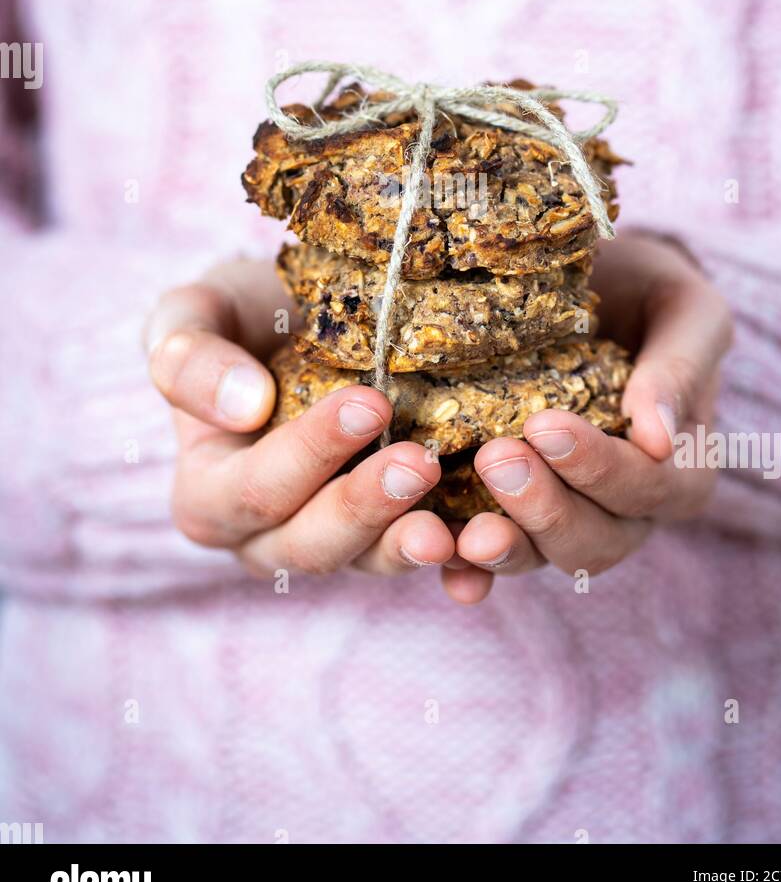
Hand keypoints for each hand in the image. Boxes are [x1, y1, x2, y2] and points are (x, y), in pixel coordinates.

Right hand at [145, 259, 459, 583]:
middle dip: (366, 507)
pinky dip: (461, 565)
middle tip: (419, 462)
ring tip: (451, 528)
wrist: (303, 324)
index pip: (255, 490)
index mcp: (210, 497)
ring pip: (370, 562)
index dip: (310, 454)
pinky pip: (428, 562)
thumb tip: (245, 407)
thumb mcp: (193, 316)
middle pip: (313, 544)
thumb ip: (190, 359)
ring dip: (410, 547)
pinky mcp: (394, 535)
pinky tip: (490, 549)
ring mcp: (337, 543)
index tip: (368, 404)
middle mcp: (267, 538)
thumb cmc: (240, 318)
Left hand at [446, 233, 733, 600]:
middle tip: (496, 458)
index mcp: (682, 466)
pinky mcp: (512, 516)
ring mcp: (568, 518)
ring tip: (465, 531)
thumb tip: (658, 436)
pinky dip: (470, 571)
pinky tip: (446, 566)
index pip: (650, 487)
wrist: (592, 284)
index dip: (599, 467)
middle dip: (545, 507)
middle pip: (597, 539)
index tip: (545, 425)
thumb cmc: (648, 293)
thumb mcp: (683, 310)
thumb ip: (680, 367)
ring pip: (545, 556)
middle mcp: (628, 509)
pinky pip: (494, 558)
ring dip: (507, 547)